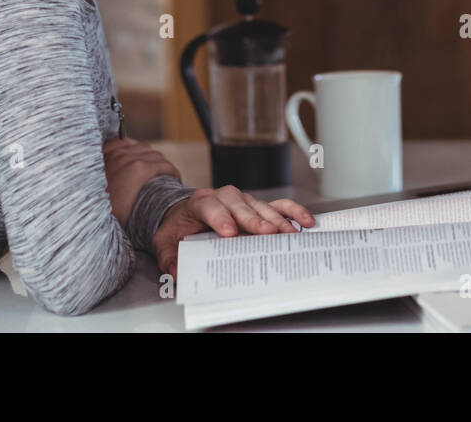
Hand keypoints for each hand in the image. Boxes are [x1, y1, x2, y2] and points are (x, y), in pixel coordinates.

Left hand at [102, 137, 182, 230]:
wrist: (81, 208)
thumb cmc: (107, 214)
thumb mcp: (134, 214)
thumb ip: (152, 206)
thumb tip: (164, 210)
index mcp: (139, 170)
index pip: (166, 165)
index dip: (174, 173)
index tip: (175, 180)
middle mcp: (128, 157)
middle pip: (156, 154)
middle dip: (163, 165)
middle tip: (164, 177)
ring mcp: (116, 152)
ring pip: (141, 146)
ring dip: (149, 155)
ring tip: (151, 166)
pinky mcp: (105, 152)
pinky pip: (124, 142)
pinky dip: (131, 148)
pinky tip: (132, 155)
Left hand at [150, 186, 315, 279]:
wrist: (182, 216)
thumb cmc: (177, 229)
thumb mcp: (165, 244)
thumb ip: (169, 258)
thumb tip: (177, 272)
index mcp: (199, 203)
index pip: (210, 206)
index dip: (220, 218)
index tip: (228, 232)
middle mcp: (224, 198)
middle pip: (239, 205)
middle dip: (253, 219)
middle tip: (266, 233)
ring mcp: (243, 202)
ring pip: (260, 206)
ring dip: (276, 219)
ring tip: (288, 234)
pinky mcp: (257, 208)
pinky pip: (277, 206)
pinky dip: (292, 212)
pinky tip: (304, 222)